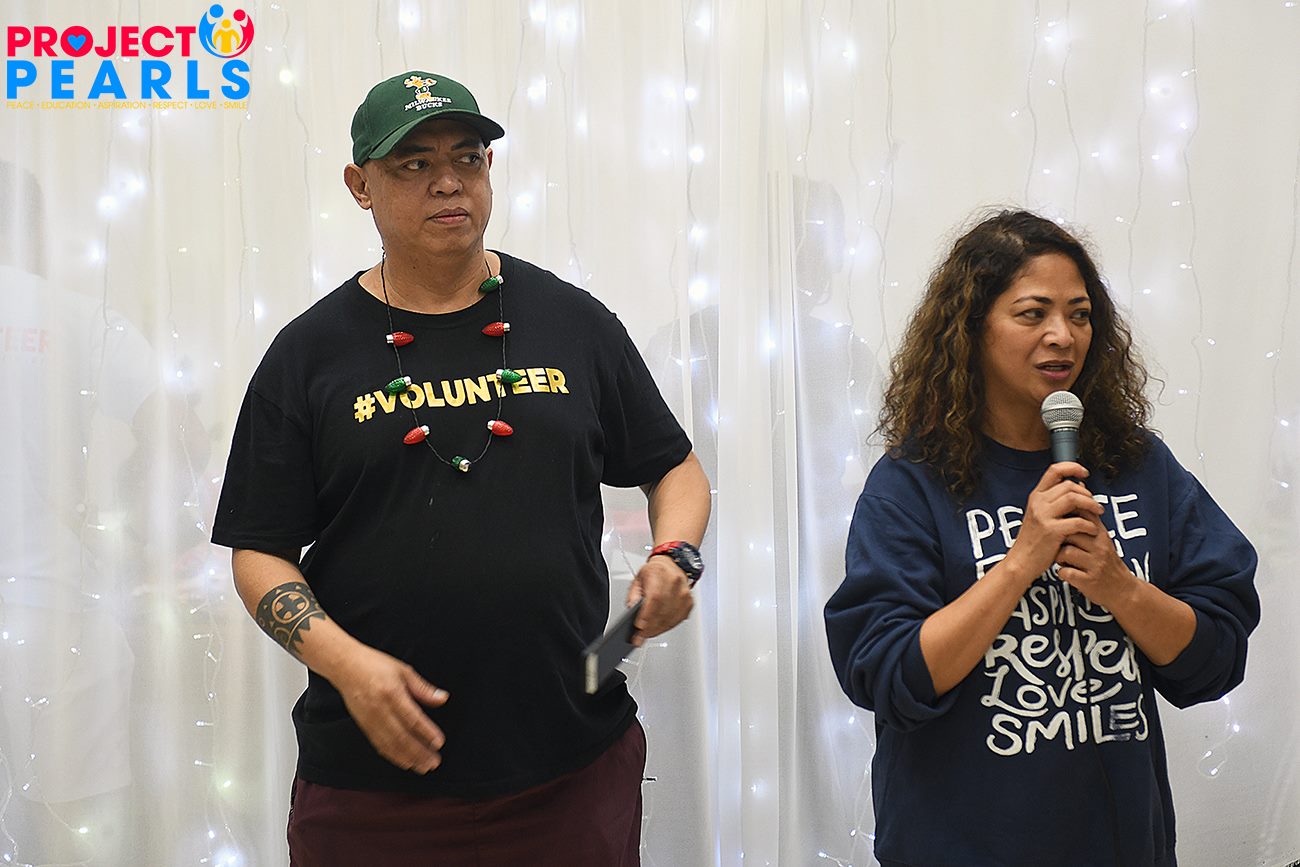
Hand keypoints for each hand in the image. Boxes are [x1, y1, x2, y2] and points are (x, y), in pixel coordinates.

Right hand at [328, 643, 447, 773]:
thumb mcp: (404, 670)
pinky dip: (393, 756)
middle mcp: (380, 710)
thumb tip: (443, 699)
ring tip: (423, 767)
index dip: (426, 733)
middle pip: (402, 737)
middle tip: (434, 762)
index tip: (439, 743)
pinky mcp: (364, 727)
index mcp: (392, 694)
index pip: (412, 718)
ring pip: (391, 745)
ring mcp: (370, 721)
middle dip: (419, 753)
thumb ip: (423, 688)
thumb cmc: (376, 665)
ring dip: (408, 759)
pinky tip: (405, 762)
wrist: (345, 667)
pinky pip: (380, 745)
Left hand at [625, 555, 693, 645]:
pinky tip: (658, 628)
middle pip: (662, 611)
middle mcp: (675, 584)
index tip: (638, 627)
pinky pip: (677, 620)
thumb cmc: (655, 572)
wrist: (672, 566)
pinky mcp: (689, 604)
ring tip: (646, 635)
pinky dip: (666, 627)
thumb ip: (633, 595)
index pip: (654, 598)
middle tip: (639, 637)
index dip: (646, 615)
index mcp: (660, 575)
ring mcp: (684, 595)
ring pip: (670, 619)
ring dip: (657, 630)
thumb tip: (631, 610)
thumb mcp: (638, 579)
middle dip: (649, 627)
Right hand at [1003, 462, 1103, 585]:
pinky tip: (1092, 530)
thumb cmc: (1034, 541)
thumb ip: (1056, 501)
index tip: (1084, 472)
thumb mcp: (1040, 516)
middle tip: (1095, 503)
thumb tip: (1079, 486)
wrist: (1021, 562)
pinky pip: (1077, 521)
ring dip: (1091, 504)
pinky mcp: (1051, 531)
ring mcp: (1043, 516)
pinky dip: (1089, 524)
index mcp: (1036, 496)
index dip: (1072, 467)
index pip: (1054, 470)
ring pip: (1074, 498)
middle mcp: (1038, 503)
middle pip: (1069, 485)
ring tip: (1098, 513)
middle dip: (1087, 493)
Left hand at [1056, 512, 1136, 609]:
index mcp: (1101, 535)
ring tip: (1064, 560)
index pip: (1082, 515)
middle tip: (1060, 545)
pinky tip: (1066, 572)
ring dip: (1059, 557)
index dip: (1067, 516)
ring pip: (1065, 552)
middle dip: (1060, 539)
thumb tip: (1080, 488)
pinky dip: (1062, 572)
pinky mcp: (1089, 581)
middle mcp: (1100, 548)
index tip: (1059, 521)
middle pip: (1070, 533)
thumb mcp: (1102, 537)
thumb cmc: (1107, 562)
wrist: (1123, 590)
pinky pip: (1065, 572)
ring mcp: (1095, 565)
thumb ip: (1089, 517)